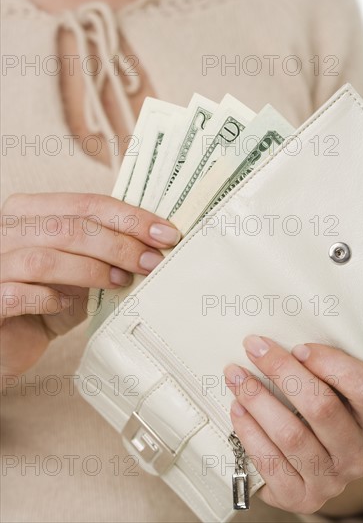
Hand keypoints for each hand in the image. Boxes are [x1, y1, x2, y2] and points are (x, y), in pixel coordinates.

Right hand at [0, 193, 180, 378]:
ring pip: (45, 258)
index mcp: (30, 212)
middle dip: (119, 244)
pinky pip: (17, 294)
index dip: (129, 217)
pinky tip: (68, 303)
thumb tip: (155, 247)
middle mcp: (6, 231)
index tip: (165, 234)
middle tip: (152, 262)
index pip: (86, 203)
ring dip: (92, 270)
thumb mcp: (76, 271)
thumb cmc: (43, 301)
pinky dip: (48, 298)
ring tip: (122, 282)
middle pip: (70, 227)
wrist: (5, 340)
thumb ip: (102, 254)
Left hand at [224, 336, 362, 514]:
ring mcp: (329, 480)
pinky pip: (270, 463)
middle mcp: (355, 454)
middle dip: (281, 371)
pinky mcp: (300, 497)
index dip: (328, 363)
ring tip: (236, 376)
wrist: (315, 467)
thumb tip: (288, 350)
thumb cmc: (321, 416)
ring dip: (257, 399)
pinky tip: (237, 410)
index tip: (297, 347)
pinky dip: (249, 432)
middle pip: (320, 407)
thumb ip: (323, 372)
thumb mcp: (334, 393)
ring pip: (290, 435)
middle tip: (254, 348)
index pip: (360, 387)